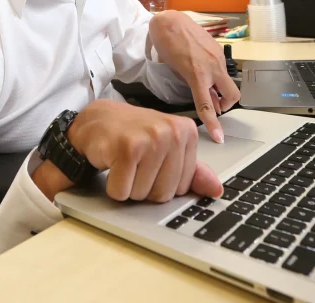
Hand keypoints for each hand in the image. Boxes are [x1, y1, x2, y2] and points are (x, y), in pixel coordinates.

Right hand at [32, 100, 221, 202]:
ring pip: (142, 195)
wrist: (98, 119)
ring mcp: (151, 138)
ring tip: (124, 162)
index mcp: (187, 132)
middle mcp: (172, 132)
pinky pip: (121, 191)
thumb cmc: (133, 135)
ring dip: (127, 186)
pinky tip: (113, 162)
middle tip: (135, 163)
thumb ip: (193, 172)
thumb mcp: (167, 149)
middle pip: (163, 194)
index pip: (182, 188)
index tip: (151, 163)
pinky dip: (113, 185)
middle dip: (144, 187)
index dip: (161, 184)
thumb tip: (217, 190)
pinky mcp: (127, 147)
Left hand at [147, 11, 240, 143]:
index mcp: (198, 74)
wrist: (169, 20)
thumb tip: (203, 94)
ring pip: (227, 82)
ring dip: (221, 89)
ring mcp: (218, 57)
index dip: (214, 124)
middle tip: (215, 106)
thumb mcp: (174, 70)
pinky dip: (216, 75)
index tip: (219, 136)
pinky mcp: (218, 49)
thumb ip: (190, 84)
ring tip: (206, 87)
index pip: (208, 105)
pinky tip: (203, 70)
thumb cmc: (166, 44)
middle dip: (226, 104)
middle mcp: (213, 66)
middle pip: (232, 95)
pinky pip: (221, 69)